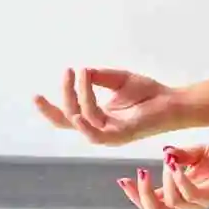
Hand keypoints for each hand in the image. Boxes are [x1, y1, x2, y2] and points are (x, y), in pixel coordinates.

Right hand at [33, 67, 178, 145]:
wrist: (173, 101)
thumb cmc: (148, 92)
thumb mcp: (117, 79)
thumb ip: (97, 77)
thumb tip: (81, 71)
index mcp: (96, 116)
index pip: (65, 115)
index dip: (49, 108)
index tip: (35, 94)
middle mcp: (98, 128)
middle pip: (67, 119)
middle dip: (60, 97)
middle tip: (67, 72)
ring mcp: (108, 134)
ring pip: (81, 117)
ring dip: (79, 95)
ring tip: (83, 74)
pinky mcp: (120, 136)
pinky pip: (96, 133)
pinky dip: (85, 123)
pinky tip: (77, 112)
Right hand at [117, 144, 208, 208]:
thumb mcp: (195, 152)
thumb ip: (179, 154)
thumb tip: (165, 152)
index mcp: (176, 193)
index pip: (150, 202)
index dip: (134, 195)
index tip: (122, 180)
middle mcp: (185, 201)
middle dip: (142, 194)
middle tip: (141, 173)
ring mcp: (198, 202)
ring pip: (172, 202)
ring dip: (164, 181)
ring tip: (168, 162)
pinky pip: (190, 195)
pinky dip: (179, 181)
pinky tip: (175, 167)